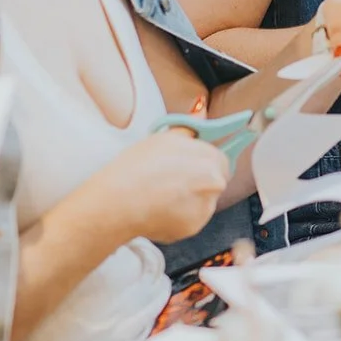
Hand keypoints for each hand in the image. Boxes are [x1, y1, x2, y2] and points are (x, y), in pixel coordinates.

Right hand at [90, 133, 228, 242]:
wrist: (119, 201)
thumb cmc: (138, 166)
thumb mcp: (164, 138)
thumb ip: (188, 129)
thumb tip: (202, 112)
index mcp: (211, 158)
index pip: (220, 161)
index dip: (203, 164)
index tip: (188, 168)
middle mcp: (215, 184)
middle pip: (213, 183)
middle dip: (198, 183)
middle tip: (171, 183)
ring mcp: (205, 208)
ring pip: (202, 203)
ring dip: (189, 201)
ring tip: (160, 198)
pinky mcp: (193, 228)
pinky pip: (190, 220)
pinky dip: (179, 218)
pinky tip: (158, 211)